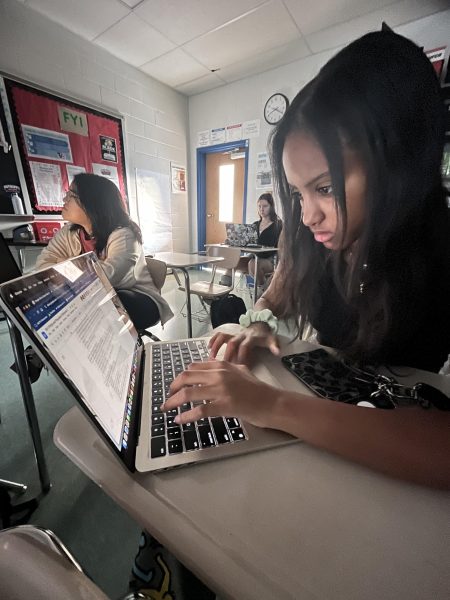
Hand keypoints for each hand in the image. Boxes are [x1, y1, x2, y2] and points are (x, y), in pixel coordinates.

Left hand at [163, 361, 277, 427]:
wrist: (272, 402)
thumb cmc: (258, 390)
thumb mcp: (241, 371)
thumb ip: (226, 368)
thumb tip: (210, 368)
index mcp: (221, 365)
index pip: (193, 368)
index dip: (180, 378)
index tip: (175, 386)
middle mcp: (219, 374)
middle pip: (186, 378)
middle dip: (172, 388)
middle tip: (167, 398)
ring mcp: (221, 389)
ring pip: (188, 393)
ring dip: (173, 402)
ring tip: (166, 409)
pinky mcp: (224, 405)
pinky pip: (199, 410)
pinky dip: (186, 416)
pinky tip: (180, 420)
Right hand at [208, 324, 279, 364]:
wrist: (261, 322)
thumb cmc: (265, 334)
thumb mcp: (272, 339)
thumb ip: (274, 346)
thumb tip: (277, 353)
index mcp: (251, 338)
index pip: (245, 346)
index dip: (241, 356)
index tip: (238, 367)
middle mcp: (241, 335)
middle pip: (232, 343)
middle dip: (227, 355)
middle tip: (223, 366)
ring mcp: (235, 334)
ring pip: (223, 337)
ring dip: (216, 347)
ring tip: (211, 358)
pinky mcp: (230, 334)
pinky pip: (220, 334)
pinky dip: (213, 340)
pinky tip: (208, 347)